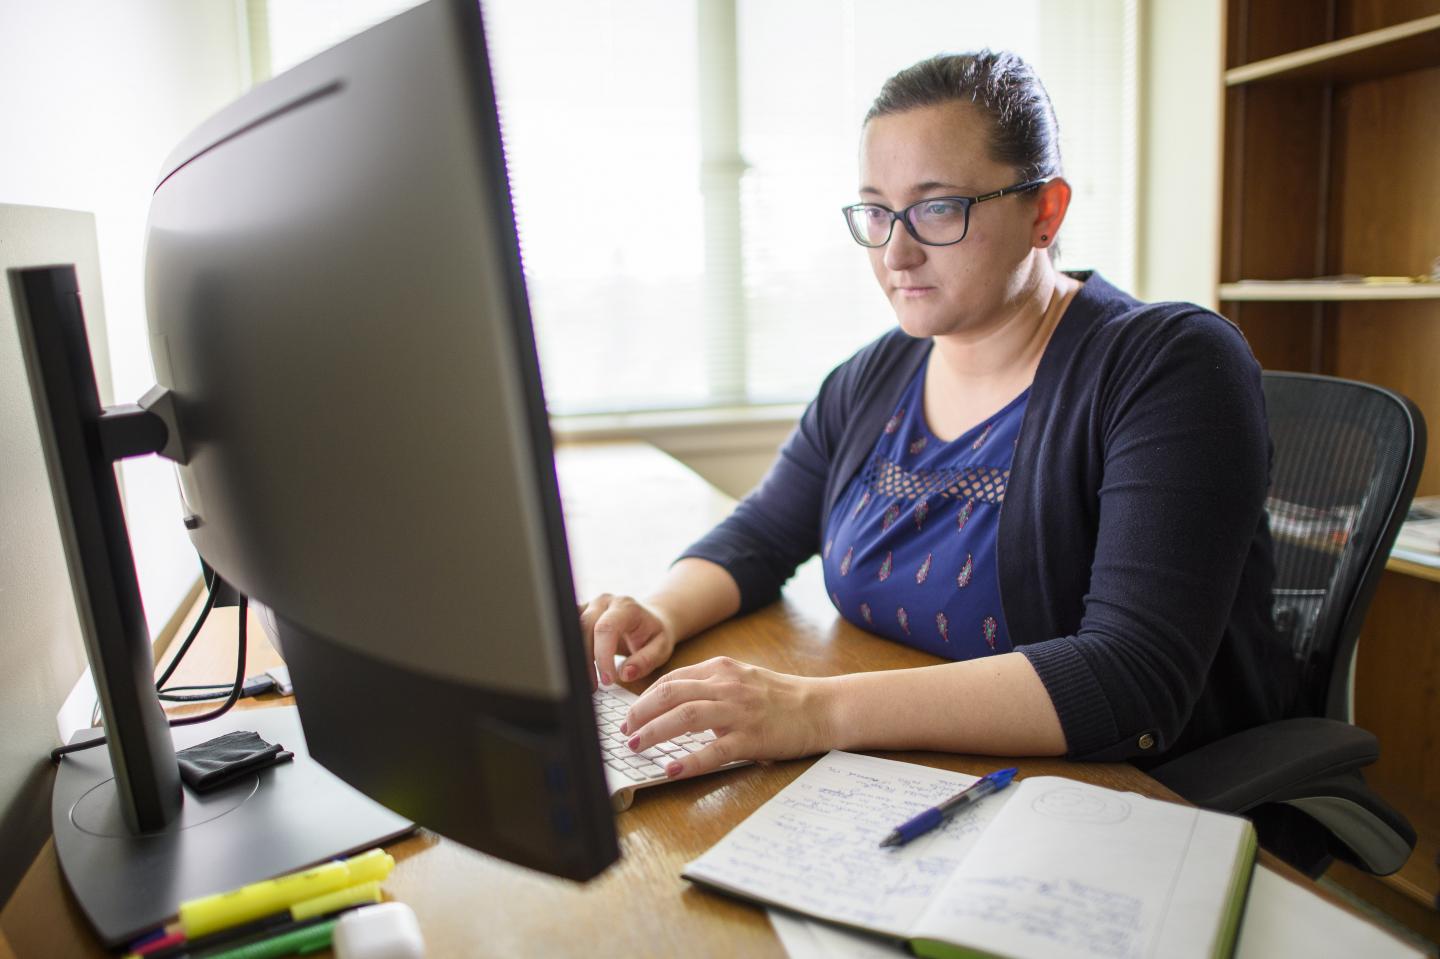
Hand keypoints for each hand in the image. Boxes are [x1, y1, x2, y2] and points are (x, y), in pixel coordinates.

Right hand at [579, 593, 677, 688]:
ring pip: (572, 629)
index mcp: (626, 607)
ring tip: (587, 680)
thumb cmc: (654, 634)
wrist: (651, 618)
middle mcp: (605, 602)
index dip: (603, 655)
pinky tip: (580, 667)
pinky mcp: (581, 613)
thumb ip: (645, 661)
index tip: (607, 680)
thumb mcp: (661, 648)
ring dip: (576, 656)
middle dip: (586, 660)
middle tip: (593, 686)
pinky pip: (569, 630)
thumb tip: (626, 674)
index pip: (606, 628)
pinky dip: (572, 650)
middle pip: (584, 627)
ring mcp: (590, 606)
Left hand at [620, 657, 834, 779]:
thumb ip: (712, 686)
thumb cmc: (781, 697)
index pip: (672, 680)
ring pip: (685, 716)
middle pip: (670, 694)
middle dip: (640, 713)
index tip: (631, 715)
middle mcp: (727, 686)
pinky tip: (672, 770)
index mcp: (721, 669)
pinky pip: (714, 750)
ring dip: (654, 732)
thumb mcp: (743, 680)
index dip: (645, 698)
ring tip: (637, 746)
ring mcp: (739, 711)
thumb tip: (675, 704)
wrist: (821, 708)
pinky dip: (689, 761)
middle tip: (625, 732)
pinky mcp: (752, 738)